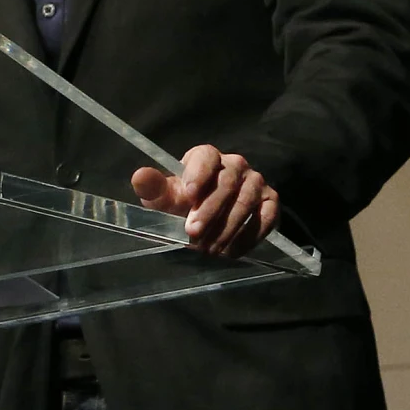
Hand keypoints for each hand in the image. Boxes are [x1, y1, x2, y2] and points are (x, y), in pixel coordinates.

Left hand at [131, 145, 277, 258]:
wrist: (205, 220)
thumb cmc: (182, 204)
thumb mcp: (163, 197)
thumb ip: (152, 187)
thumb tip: (139, 176)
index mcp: (207, 156)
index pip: (206, 157)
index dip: (198, 175)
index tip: (187, 196)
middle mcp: (235, 164)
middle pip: (227, 183)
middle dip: (209, 210)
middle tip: (192, 233)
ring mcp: (256, 182)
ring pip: (246, 201)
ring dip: (227, 228)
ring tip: (209, 250)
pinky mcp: (270, 202)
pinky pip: (266, 218)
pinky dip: (249, 237)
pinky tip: (231, 252)